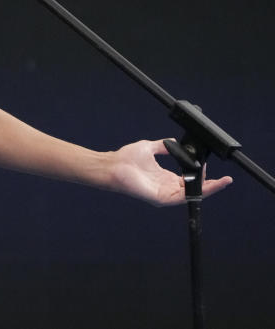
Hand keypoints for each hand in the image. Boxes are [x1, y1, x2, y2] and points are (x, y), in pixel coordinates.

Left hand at [109, 139, 232, 206]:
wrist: (113, 165)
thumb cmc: (126, 158)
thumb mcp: (149, 148)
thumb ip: (163, 145)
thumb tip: (173, 141)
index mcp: (165, 177)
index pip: (189, 179)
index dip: (201, 174)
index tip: (208, 165)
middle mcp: (167, 187)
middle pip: (194, 189)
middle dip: (211, 185)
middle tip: (226, 180)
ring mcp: (165, 194)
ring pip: (192, 195)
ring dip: (208, 189)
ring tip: (222, 182)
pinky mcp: (161, 198)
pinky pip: (183, 198)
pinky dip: (197, 193)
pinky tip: (207, 187)